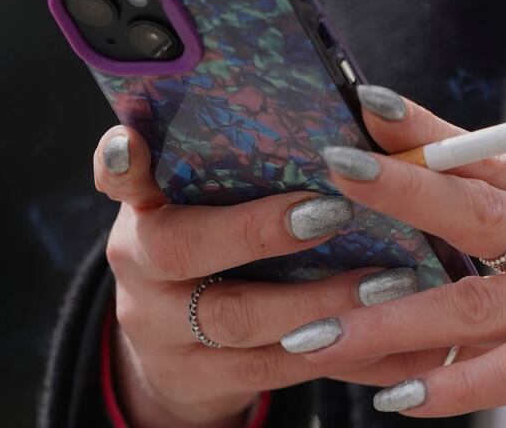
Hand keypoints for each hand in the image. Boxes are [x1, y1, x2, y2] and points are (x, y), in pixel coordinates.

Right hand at [94, 126, 471, 426]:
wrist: (181, 350)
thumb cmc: (217, 257)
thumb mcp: (212, 213)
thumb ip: (246, 177)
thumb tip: (347, 123)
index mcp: (145, 213)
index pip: (118, 178)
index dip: (122, 161)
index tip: (136, 141)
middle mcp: (141, 271)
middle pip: (180, 249)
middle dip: (259, 230)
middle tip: (331, 213)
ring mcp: (163, 334)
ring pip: (238, 320)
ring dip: (318, 302)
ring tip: (386, 283)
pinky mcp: (199, 382)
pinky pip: (272, 370)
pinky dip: (335, 352)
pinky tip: (385, 338)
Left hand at [280, 86, 505, 427]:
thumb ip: (482, 275)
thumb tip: (379, 280)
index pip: (491, 160)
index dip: (430, 133)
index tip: (370, 110)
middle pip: (483, 209)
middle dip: (406, 189)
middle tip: (337, 174)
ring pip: (480, 301)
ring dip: (393, 321)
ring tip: (323, 335)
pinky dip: (453, 384)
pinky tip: (402, 398)